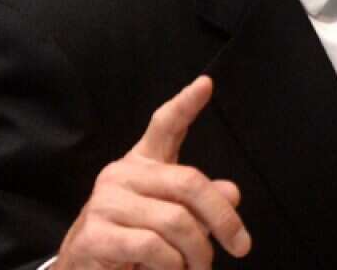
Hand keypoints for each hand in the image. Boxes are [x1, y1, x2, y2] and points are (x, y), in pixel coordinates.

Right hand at [55, 76, 251, 268]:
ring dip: (197, 254)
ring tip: (197, 268)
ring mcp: (105, 203)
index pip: (164, 126)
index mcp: (141, 165)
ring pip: (176, 221)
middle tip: (241, 246)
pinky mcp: (95, 235)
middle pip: (188, 182)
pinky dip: (173, 267)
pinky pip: (153, 247)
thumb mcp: (171, 220)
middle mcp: (121, 175)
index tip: (206, 84)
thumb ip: (200, 204)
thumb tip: (232, 192)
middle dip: (223, 218)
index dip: (185, 104)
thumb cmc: (132, 244)